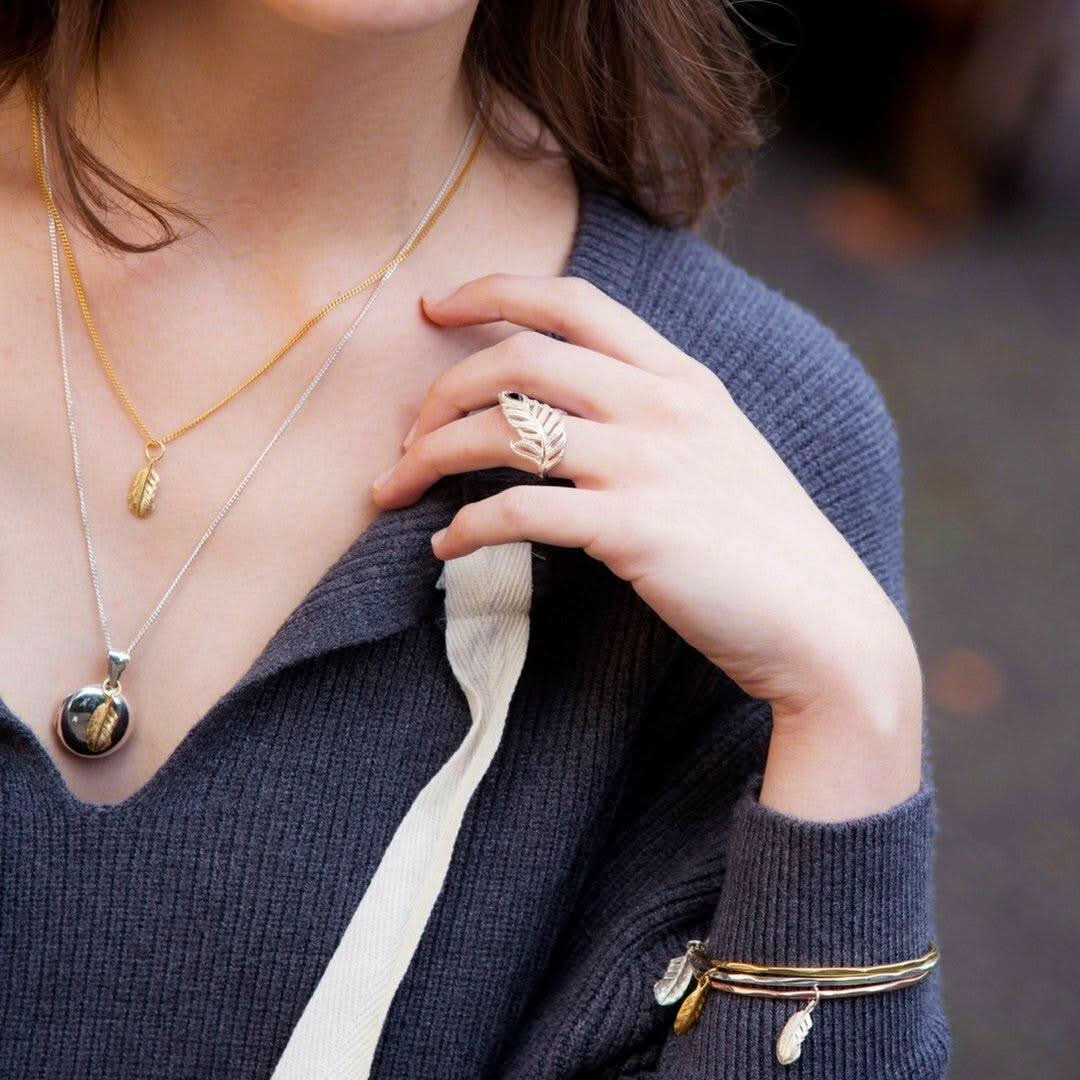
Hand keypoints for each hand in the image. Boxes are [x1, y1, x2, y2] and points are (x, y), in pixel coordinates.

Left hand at [373, 275, 922, 818]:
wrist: (824, 625)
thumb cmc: (765, 547)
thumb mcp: (719, 454)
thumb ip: (655, 419)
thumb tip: (570, 418)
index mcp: (682, 378)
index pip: (574, 300)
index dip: (492, 290)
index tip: (434, 307)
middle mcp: (661, 406)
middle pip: (520, 357)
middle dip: (442, 387)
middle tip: (407, 432)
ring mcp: (648, 464)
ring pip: (504, 429)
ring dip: (430, 455)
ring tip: (395, 487)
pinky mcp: (632, 530)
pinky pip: (518, 513)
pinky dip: (465, 528)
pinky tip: (445, 549)